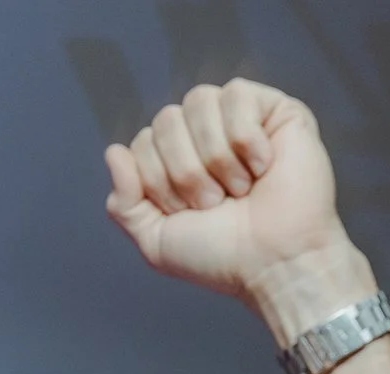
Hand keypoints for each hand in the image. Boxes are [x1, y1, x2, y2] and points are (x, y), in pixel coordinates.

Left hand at [103, 81, 367, 334]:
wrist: (275, 263)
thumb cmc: (223, 257)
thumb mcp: (156, 241)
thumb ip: (124, 203)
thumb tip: (113, 151)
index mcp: (176, 162)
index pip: (142, 142)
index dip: (158, 180)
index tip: (188, 213)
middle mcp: (205, 136)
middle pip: (166, 119)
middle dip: (185, 171)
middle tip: (216, 203)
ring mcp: (240, 120)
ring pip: (198, 101)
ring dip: (215, 156)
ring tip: (240, 188)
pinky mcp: (276, 110)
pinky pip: (237, 95)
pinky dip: (246, 138)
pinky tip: (264, 166)